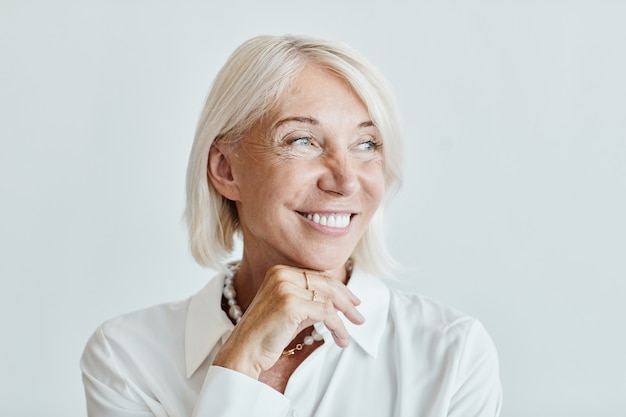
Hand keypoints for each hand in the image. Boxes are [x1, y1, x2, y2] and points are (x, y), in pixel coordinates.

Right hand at [212, 264, 363, 378]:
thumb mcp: (289, 310)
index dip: (339, 288)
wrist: (244, 351)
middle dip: (347, 301)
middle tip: (358, 316)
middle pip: (326, 284)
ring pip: (328, 301)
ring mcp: (286, 288)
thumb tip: (336, 302)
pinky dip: (338, 327)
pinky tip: (341, 339)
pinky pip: (326, 314)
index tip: (352, 301)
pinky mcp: (291, 305)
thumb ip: (308, 300)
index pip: (318, 276)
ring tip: (349, 333)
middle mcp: (282, 275)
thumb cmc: (265, 334)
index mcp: (279, 271)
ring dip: (343, 319)